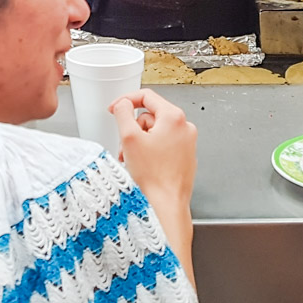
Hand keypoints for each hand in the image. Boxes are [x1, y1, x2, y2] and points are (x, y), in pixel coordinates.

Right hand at [111, 89, 196, 206]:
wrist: (166, 205)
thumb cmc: (153, 177)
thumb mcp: (129, 137)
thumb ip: (123, 112)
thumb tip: (123, 104)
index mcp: (174, 118)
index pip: (146, 96)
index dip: (126, 101)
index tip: (115, 109)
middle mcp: (185, 128)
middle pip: (150, 116)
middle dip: (133, 130)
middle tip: (125, 146)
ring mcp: (187, 143)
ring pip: (156, 132)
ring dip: (140, 142)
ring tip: (133, 160)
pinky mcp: (185, 157)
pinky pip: (164, 146)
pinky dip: (151, 152)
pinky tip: (144, 166)